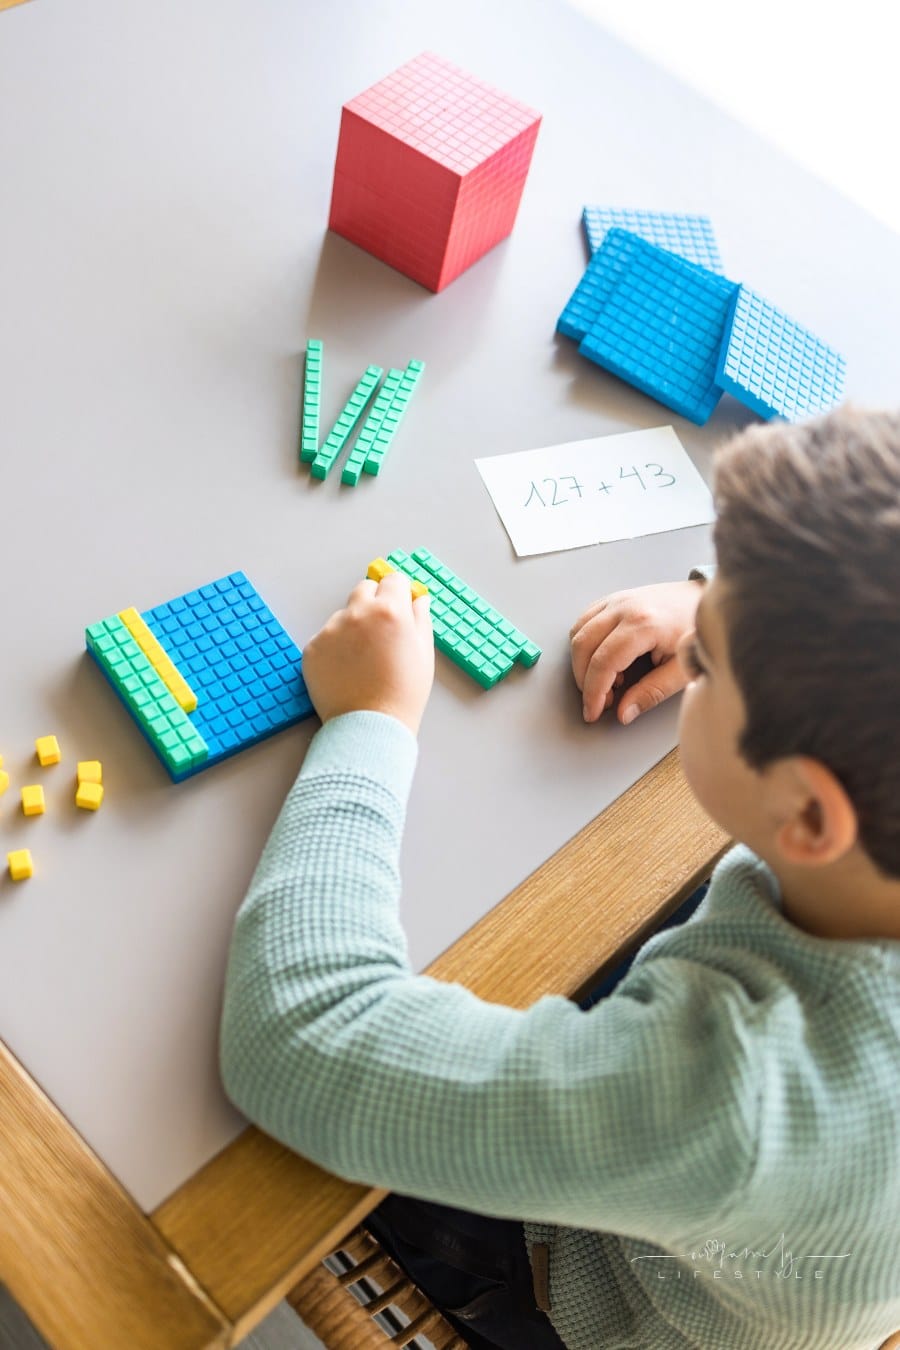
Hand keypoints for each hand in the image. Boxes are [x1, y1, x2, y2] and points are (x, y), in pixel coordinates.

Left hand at [301, 573, 434, 734]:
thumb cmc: (403, 693)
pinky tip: (347, 670)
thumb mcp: (423, 653)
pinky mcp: (312, 648)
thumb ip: (420, 619)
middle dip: (374, 602)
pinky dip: (335, 649)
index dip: (398, 592)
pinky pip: (326, 638)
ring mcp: (331, 630)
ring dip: (353, 627)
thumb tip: (418, 599)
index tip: (399, 604)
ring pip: (343, 615)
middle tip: (381, 632)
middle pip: (364, 589)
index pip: (393, 580)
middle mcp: (358, 613)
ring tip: (363, 660)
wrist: (370, 725)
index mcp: (390, 610)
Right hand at [569, 580, 702, 723]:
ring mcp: (617, 600)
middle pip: (583, 647)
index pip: (603, 662)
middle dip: (584, 681)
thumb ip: (652, 692)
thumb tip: (624, 713)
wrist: (705, 600)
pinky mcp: (614, 599)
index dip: (593, 693)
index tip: (592, 712)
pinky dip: (585, 644)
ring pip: (578, 633)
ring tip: (606, 682)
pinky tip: (603, 660)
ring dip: (582, 663)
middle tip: (599, 702)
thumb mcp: (682, 669)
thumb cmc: (697, 630)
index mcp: (644, 625)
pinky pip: (584, 621)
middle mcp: (624, 608)